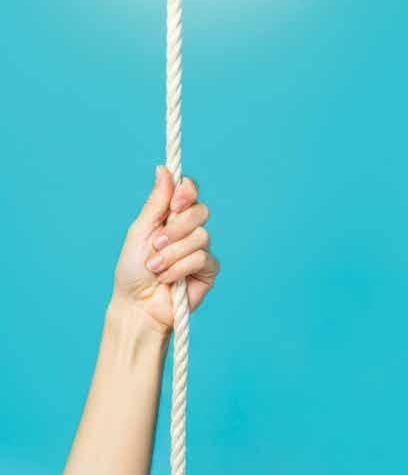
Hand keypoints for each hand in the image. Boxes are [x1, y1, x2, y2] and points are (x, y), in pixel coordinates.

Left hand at [112, 166, 219, 333]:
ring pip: (200, 236)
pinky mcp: (208, 269)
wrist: (137, 306)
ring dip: (172, 254)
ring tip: (156, 268)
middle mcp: (189, 229)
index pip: (190, 190)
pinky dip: (180, 268)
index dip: (187, 192)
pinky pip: (203, 257)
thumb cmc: (133, 270)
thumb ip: (156, 202)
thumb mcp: (140, 231)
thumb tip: (163, 168)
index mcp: (172, 215)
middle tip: (155, 245)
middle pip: (200, 210)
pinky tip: (168, 279)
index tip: (175, 204)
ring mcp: (200, 248)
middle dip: (175, 229)